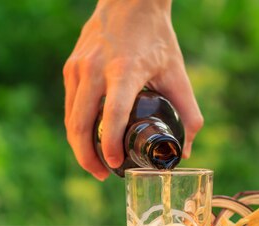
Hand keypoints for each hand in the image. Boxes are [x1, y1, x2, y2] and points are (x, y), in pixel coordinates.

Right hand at [63, 0, 202, 179]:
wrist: (129, 2)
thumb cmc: (156, 38)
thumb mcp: (177, 72)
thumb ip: (188, 112)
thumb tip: (184, 150)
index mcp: (124, 71)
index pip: (112, 115)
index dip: (111, 145)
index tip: (116, 165)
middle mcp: (95, 69)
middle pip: (81, 124)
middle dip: (88, 156)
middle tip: (103, 175)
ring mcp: (79, 68)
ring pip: (71, 118)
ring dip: (79, 147)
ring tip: (95, 165)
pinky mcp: (71, 68)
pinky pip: (70, 106)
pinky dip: (77, 128)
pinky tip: (89, 141)